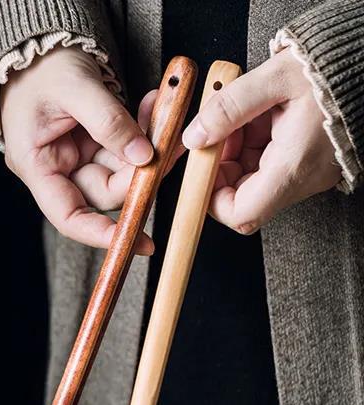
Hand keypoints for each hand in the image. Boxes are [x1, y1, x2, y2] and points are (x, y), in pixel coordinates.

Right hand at [0, 45, 157, 252]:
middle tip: (172, 146)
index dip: (101, 234)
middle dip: (141, 173)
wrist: (38, 43)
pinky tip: (157, 108)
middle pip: (105, 192)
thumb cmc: (43, 67)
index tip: (135, 241)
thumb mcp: (75, 88)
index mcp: (37, 167)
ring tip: (167, 113)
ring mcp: (76, 158)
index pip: (70, 216)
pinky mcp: (93, 143)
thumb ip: (109, 122)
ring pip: (122, 170)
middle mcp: (57, 170)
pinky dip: (145, 131)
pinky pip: (125, 148)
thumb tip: (144, 157)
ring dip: (150, 147)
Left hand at [182, 49, 340, 233]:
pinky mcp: (310, 162)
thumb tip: (195, 137)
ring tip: (245, 116)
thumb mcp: (277, 77)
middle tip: (222, 132)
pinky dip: (256, 145)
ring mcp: (308, 173)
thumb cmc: (334, 67)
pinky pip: (272, 166)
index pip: (241, 214)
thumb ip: (230, 107)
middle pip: (244, 198)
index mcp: (293, 166)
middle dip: (223, 168)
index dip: (212, 200)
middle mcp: (303, 178)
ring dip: (238, 152)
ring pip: (255, 181)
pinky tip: (260, 117)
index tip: (203, 169)